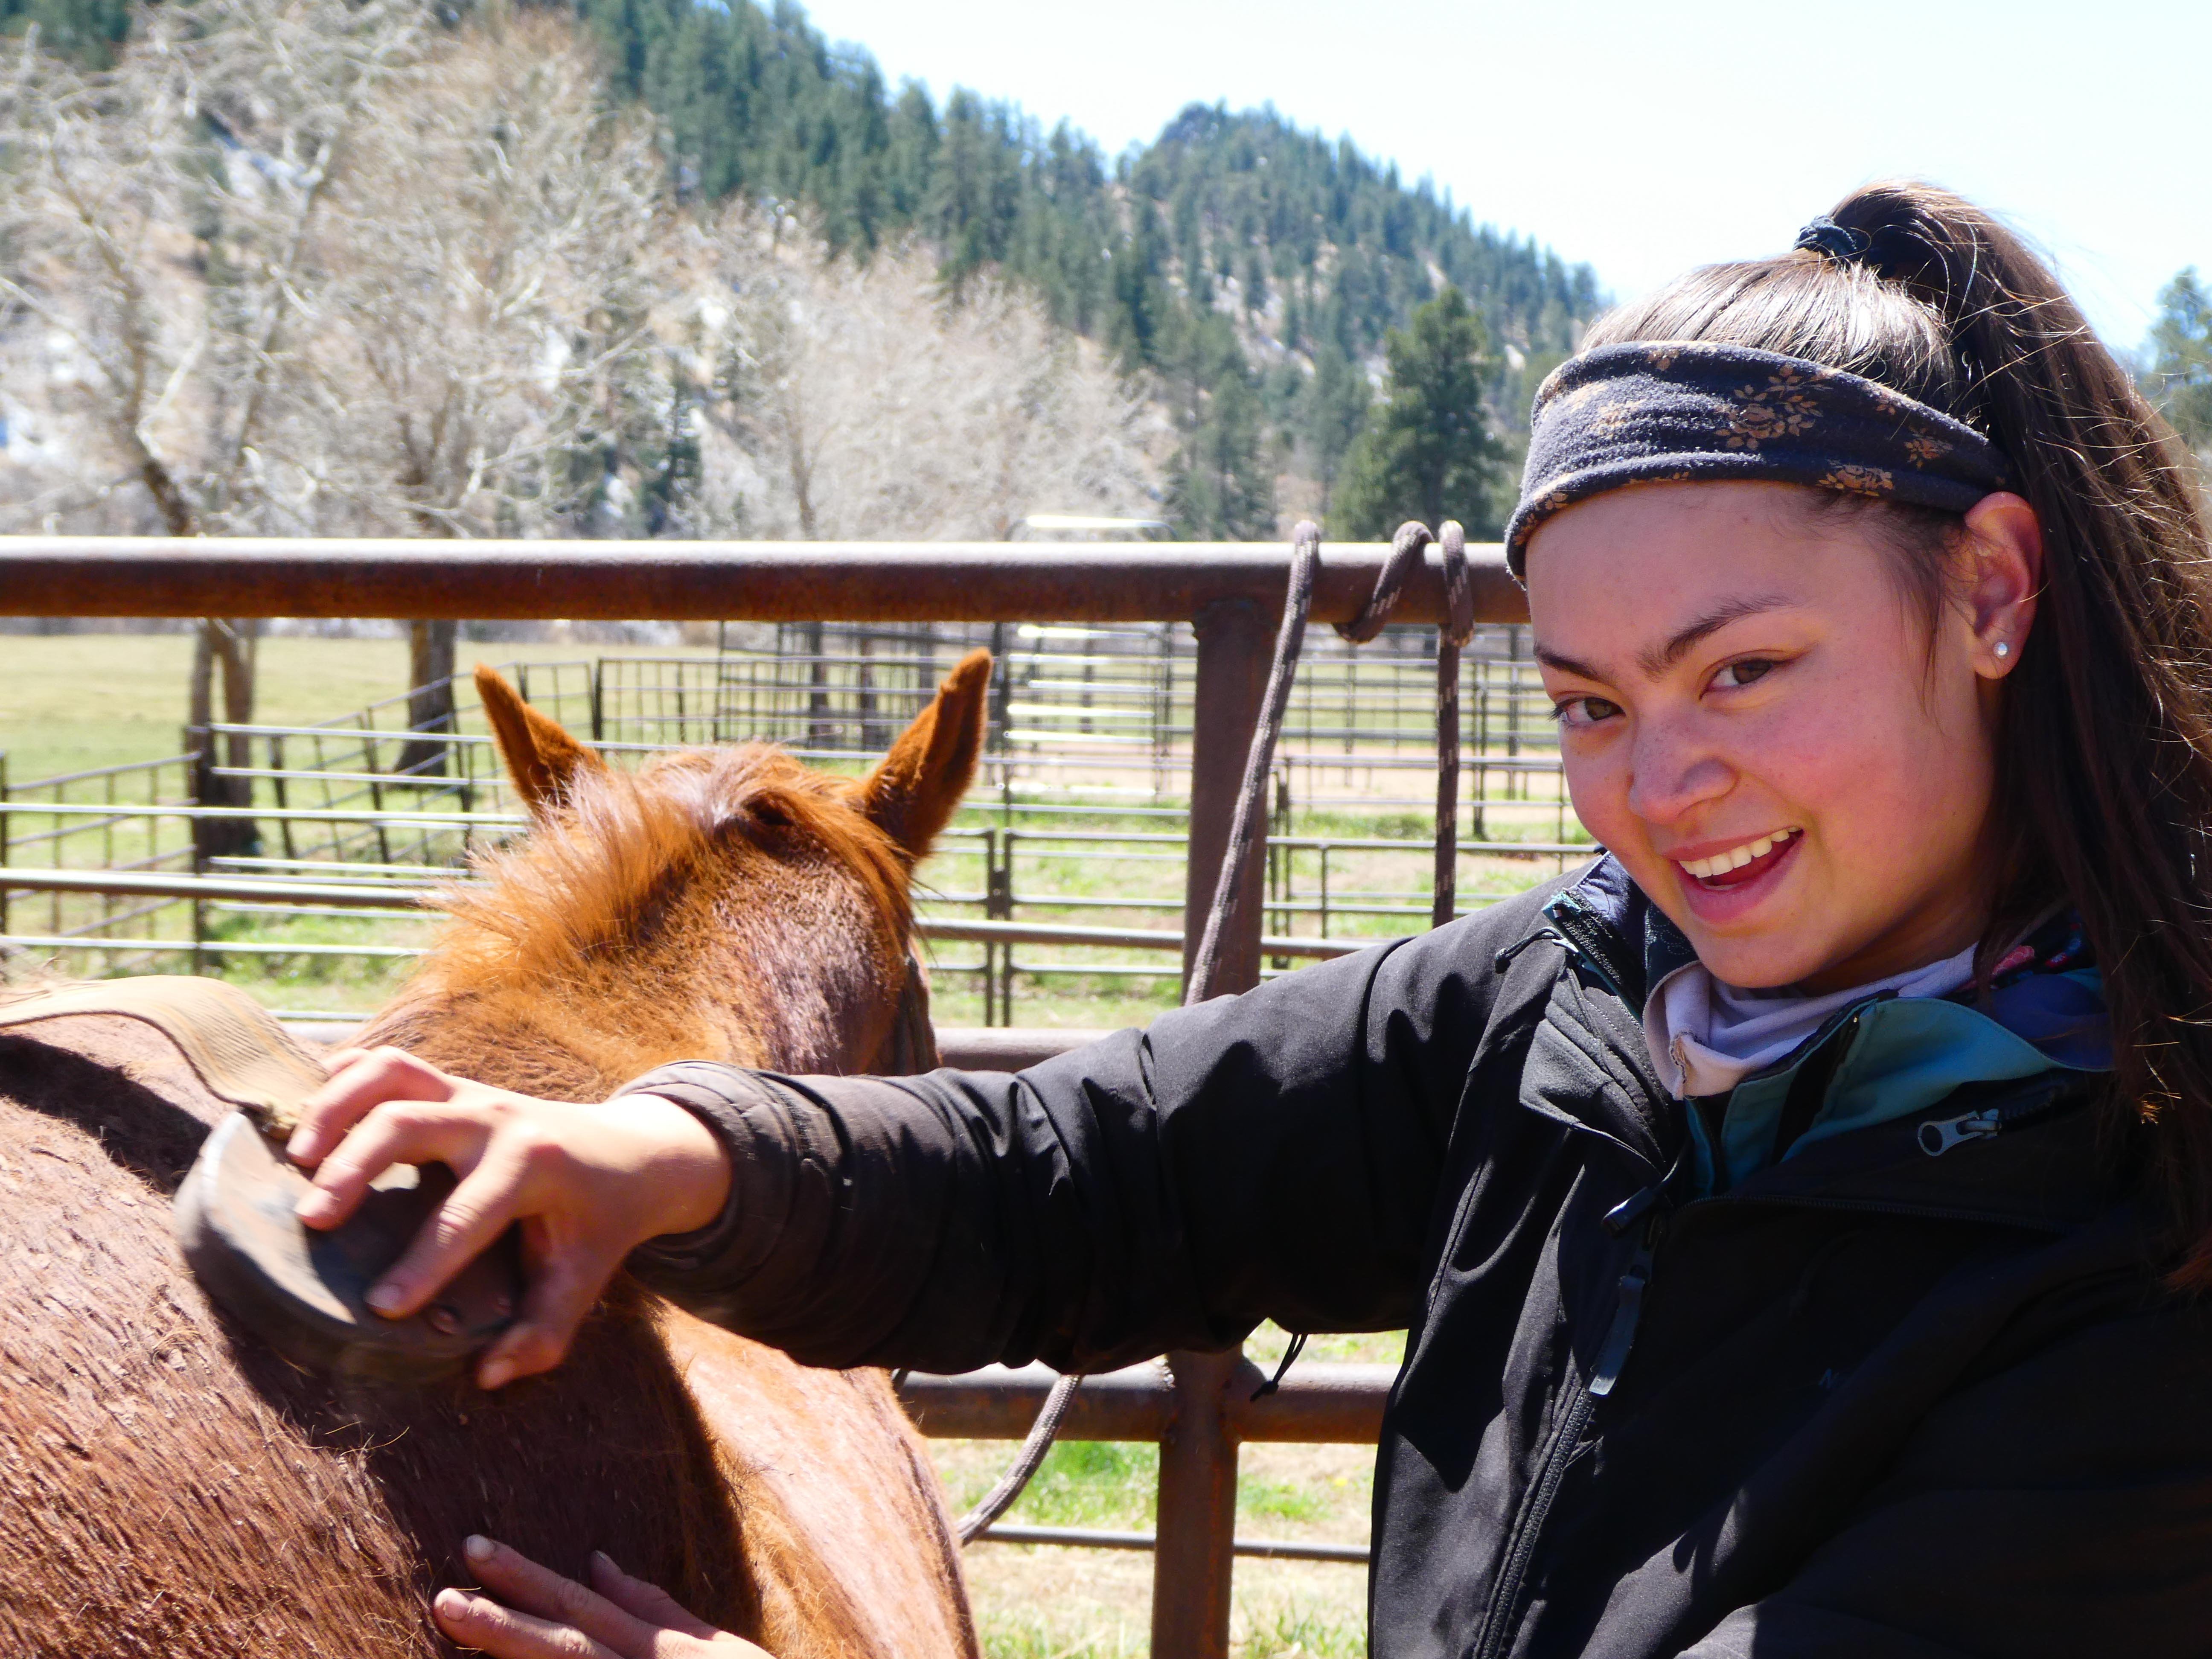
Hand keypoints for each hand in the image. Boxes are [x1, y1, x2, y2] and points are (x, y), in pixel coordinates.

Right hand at [285, 1046, 730, 1388]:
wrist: (630, 1151)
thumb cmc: (598, 1222)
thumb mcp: (585, 1278)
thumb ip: (544, 1332)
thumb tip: (489, 1376)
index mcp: (535, 1166)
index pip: (470, 1214)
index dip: (425, 1262)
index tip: (381, 1307)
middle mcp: (497, 1119)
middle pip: (409, 1122)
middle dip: (354, 1167)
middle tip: (310, 1221)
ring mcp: (471, 1092)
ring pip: (391, 1073)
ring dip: (335, 1105)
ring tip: (295, 1158)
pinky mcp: (449, 1084)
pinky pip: (387, 1062)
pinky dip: (342, 1076)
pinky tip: (304, 1111)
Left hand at [434, 1534, 767, 1657]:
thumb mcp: (709, 1644)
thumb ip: (652, 1605)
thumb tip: (597, 1563)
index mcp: (653, 1643)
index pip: (579, 1603)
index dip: (525, 1579)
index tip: (473, 1550)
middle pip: (564, 1643)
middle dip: (502, 1621)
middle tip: (443, 1599)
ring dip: (511, 1656)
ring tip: (454, 1629)